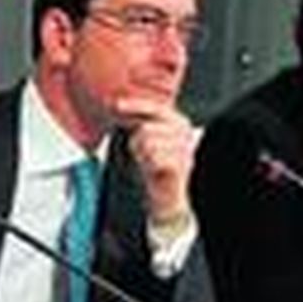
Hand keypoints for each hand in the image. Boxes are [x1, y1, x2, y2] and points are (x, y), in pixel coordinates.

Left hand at [115, 97, 197, 225]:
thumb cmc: (156, 166)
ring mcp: (185, 148)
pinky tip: (154, 170)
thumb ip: (141, 123)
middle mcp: (185, 132)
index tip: (117, 105)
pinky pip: (153, 157)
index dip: (135, 105)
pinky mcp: (181, 164)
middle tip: (144, 155)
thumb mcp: (149, 139)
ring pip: (147, 143)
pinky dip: (148, 164)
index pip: (156, 107)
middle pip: (146, 128)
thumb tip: (119, 105)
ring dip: (142, 155)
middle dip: (137, 143)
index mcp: (180, 122)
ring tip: (150, 163)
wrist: (168, 196)